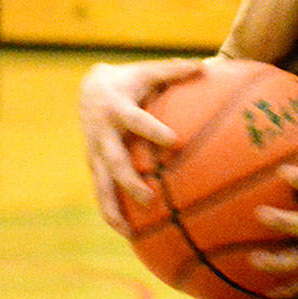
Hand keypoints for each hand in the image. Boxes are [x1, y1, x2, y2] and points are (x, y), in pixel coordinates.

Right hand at [78, 58, 202, 233]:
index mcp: (118, 109)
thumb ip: (175, 71)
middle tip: (149, 197)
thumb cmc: (130, 80)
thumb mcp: (149, 72)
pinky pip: (101, 191)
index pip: (137, 121)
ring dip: (112, 208)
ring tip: (128, 232)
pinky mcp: (93, 165)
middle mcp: (103, 134)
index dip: (153, 130)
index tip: (173, 141)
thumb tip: (207, 65)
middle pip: (114, 161)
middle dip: (129, 181)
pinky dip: (111, 211)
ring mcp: (95, 152)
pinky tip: (129, 234)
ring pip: (101, 184)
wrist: (90, 88)